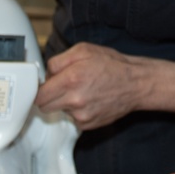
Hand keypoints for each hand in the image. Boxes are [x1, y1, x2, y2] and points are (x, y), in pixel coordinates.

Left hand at [35, 42, 174, 129]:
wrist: (135, 83)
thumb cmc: (112, 65)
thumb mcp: (84, 50)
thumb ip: (59, 60)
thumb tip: (46, 72)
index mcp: (71, 79)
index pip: (38, 95)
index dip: (38, 89)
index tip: (43, 86)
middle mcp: (74, 99)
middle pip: (44, 106)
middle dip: (49, 96)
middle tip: (61, 86)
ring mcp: (81, 114)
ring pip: (59, 111)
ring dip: (64, 102)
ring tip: (82, 90)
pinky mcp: (88, 124)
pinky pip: (73, 118)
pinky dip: (77, 110)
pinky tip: (89, 99)